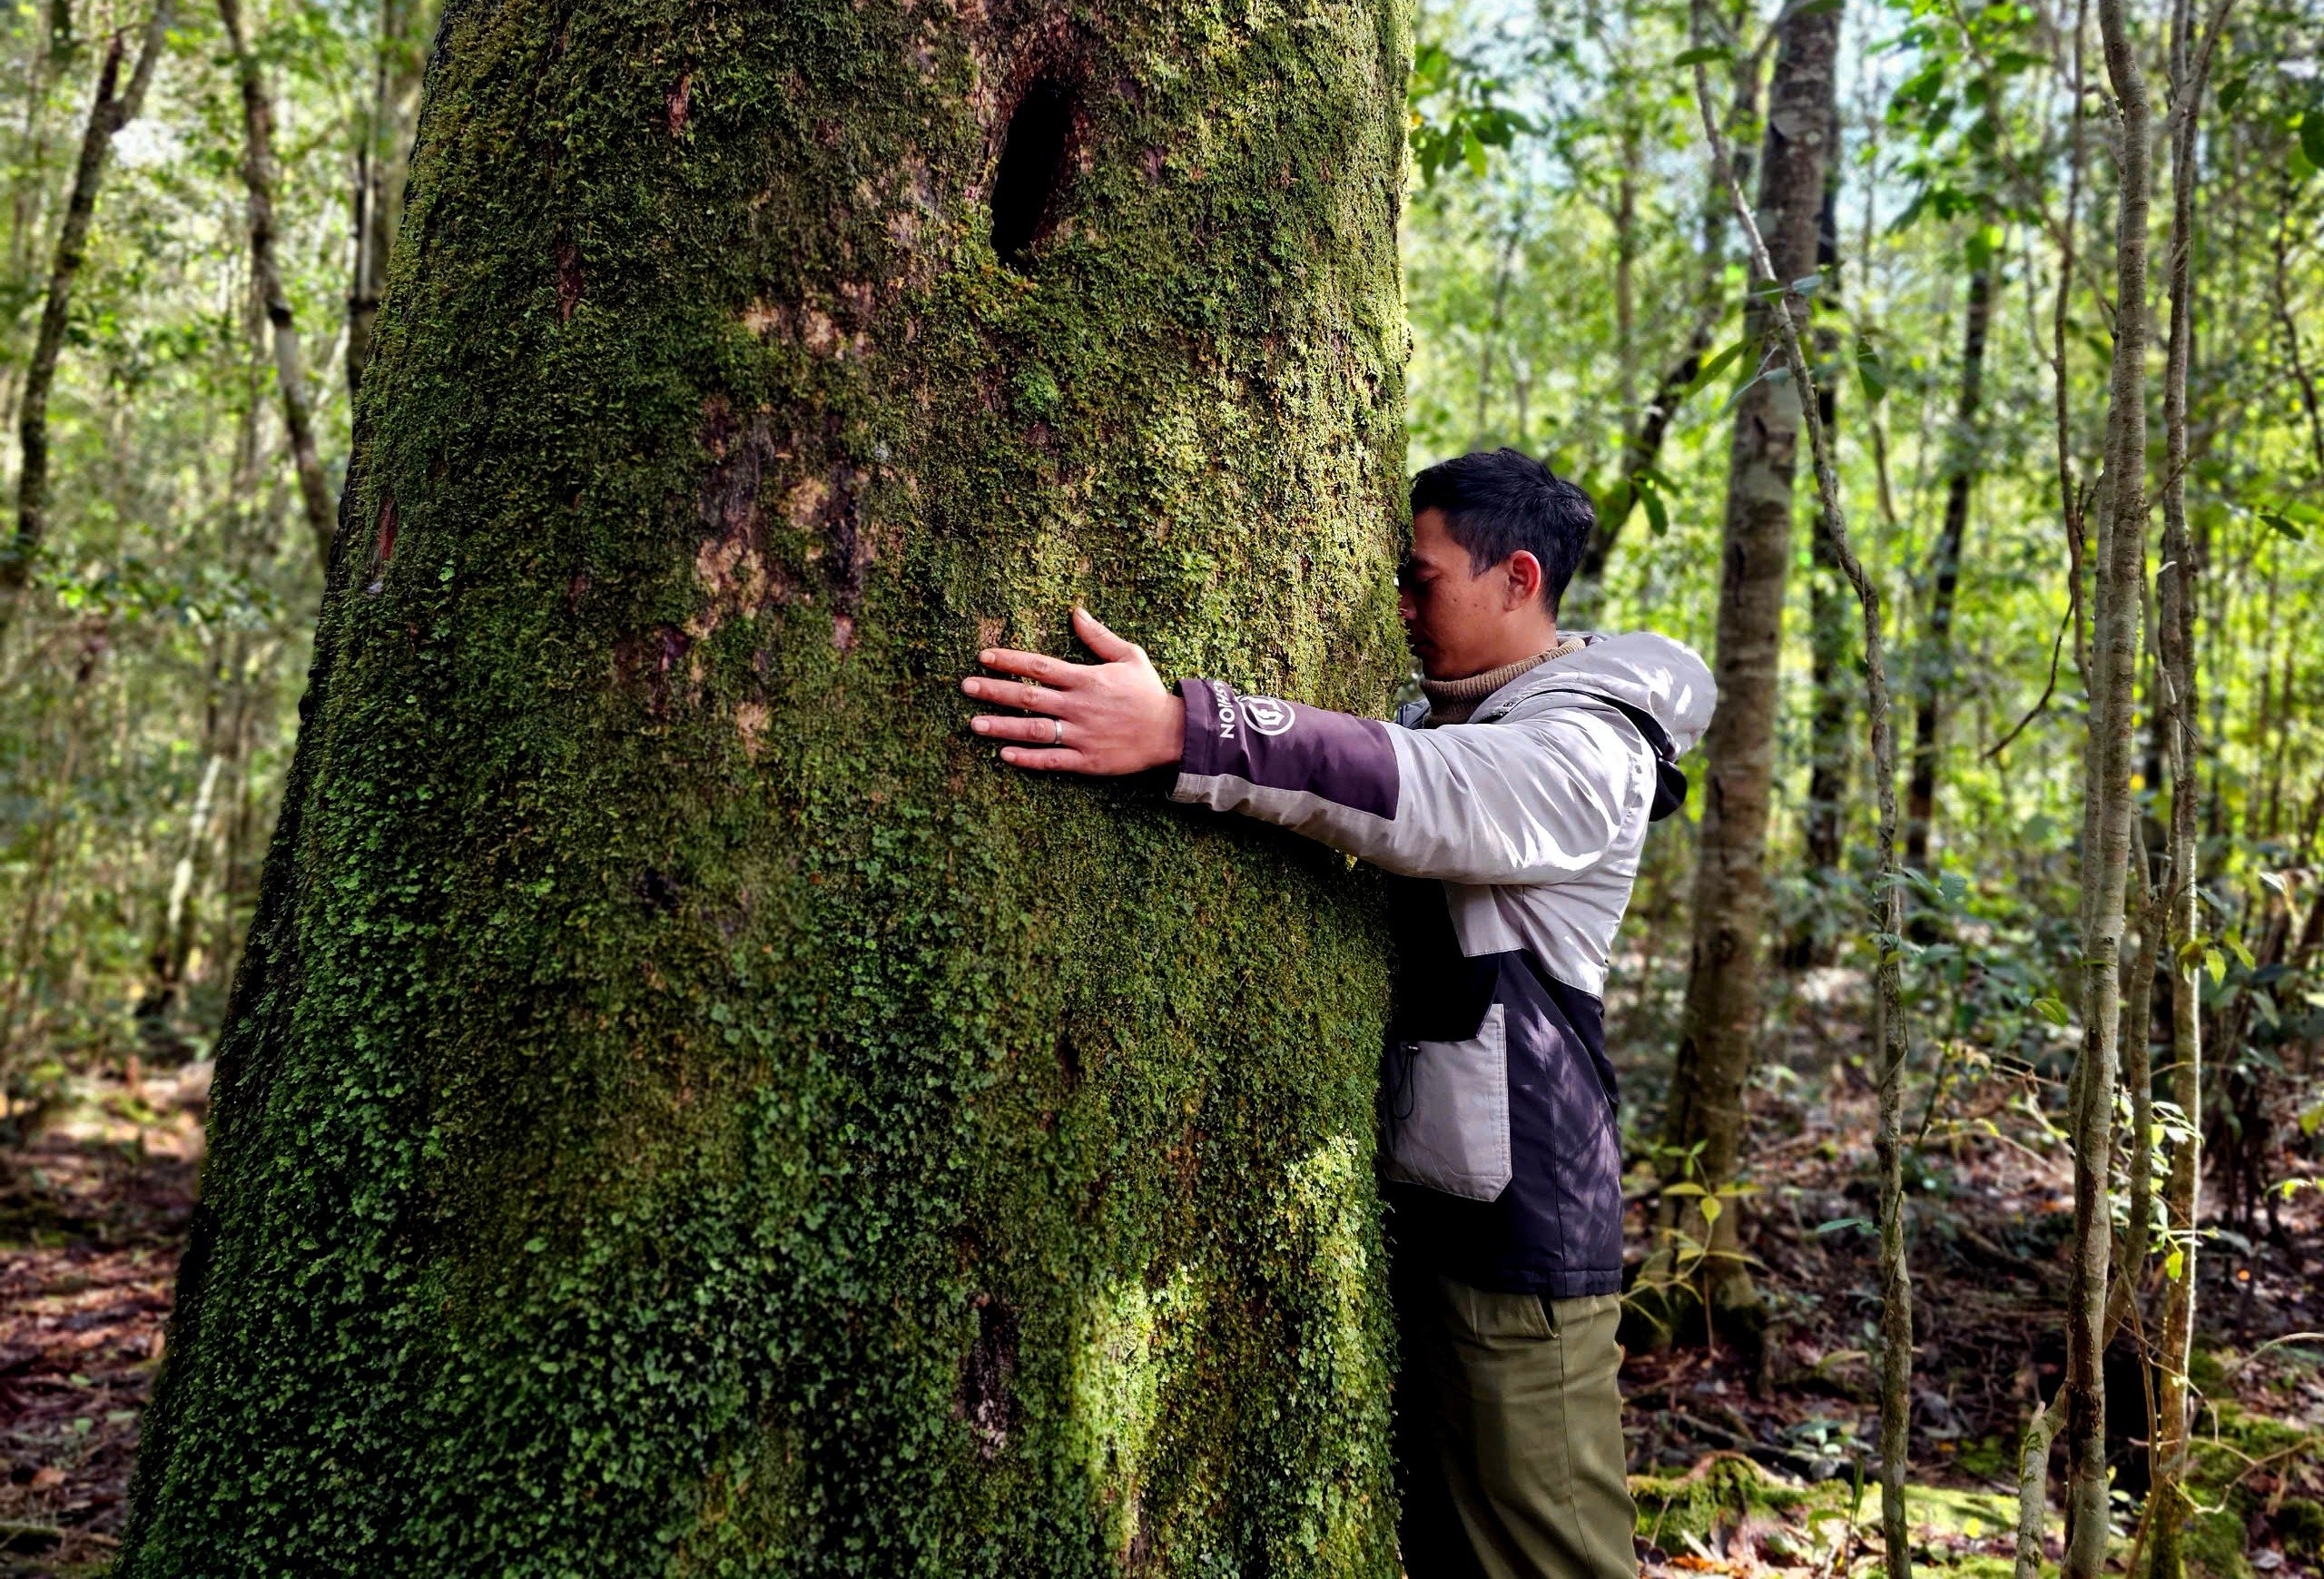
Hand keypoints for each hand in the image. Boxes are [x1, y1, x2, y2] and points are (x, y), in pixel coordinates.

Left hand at [962, 608, 1185, 775]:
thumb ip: (1098, 636)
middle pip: (1028, 696)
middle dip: (994, 690)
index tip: (983, 657)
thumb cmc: (1148, 693)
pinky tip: (1004, 755)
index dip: (1009, 660)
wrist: (1172, 733)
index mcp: (1086, 678)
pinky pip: (1052, 760)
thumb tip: (1076, 611)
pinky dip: (1028, 759)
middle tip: (965, 687)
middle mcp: (1079, 705)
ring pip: (1034, 729)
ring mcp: (1082, 734)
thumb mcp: (1129, 656)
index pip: (1039, 666)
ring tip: (973, 723)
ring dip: (1001, 726)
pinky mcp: (1087, 761)